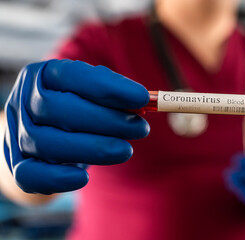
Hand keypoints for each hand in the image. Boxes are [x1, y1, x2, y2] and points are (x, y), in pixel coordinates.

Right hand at [3, 59, 149, 194]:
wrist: (44, 130)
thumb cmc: (76, 107)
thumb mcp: (93, 93)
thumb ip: (115, 95)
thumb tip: (146, 102)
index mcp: (45, 75)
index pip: (74, 76)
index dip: (109, 88)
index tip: (142, 99)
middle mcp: (25, 100)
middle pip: (59, 109)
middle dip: (106, 121)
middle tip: (140, 128)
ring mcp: (17, 133)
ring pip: (47, 142)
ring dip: (93, 149)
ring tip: (127, 150)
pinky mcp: (18, 164)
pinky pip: (29, 174)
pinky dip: (58, 178)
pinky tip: (85, 178)